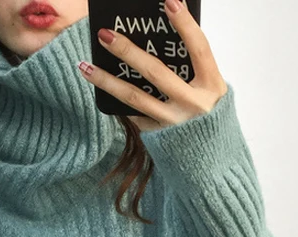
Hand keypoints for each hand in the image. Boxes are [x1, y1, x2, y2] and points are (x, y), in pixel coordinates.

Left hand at [78, 0, 227, 131]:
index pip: (199, 48)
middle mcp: (193, 104)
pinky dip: (117, 102)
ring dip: (106, 81)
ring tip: (85, 66)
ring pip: (134, 98)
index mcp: (212, 85)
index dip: (185, 25)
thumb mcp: (209, 91)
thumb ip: (191, 70)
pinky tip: (101, 90)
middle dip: (128, 51)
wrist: (210, 161)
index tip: (169, 1)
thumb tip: (159, 42)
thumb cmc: (207, 117)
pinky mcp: (158, 137)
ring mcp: (173, 122)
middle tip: (105, 35)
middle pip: (156, 72)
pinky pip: (134, 114)